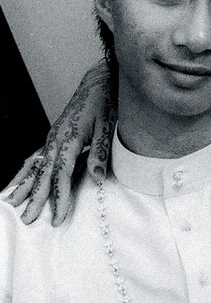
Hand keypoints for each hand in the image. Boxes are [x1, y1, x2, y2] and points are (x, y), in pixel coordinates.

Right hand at [3, 62, 114, 225]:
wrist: (98, 82)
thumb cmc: (105, 102)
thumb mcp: (108, 126)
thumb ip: (101, 152)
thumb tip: (97, 177)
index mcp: (68, 140)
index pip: (61, 175)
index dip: (59, 198)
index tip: (57, 218)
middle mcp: (55, 140)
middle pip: (43, 175)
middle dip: (35, 199)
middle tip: (27, 220)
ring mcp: (52, 138)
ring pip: (34, 166)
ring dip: (24, 185)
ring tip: (11, 202)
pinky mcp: (53, 136)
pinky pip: (35, 157)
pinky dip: (25, 170)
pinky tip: (19, 179)